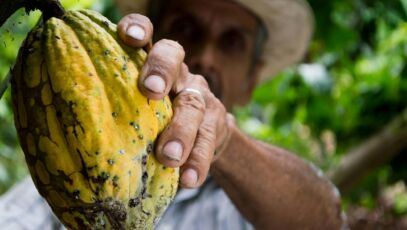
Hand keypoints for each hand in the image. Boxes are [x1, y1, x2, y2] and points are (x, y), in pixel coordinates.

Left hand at [117, 14, 234, 187]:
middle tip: (149, 91)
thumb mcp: (138, 109)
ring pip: (193, 104)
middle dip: (161, 71)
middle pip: (173, 57)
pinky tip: (189, 179)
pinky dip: (198, 161)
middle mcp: (178, 73)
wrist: (203, 137)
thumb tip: (68, 133)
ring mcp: (200, 96)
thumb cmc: (156, 122)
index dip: (139, 28)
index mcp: (152, 64)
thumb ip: (118, 109)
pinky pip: (209, 140)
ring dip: (181, 131)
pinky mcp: (217, 122)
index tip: (127, 37)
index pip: (147, 35)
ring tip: (169, 157)